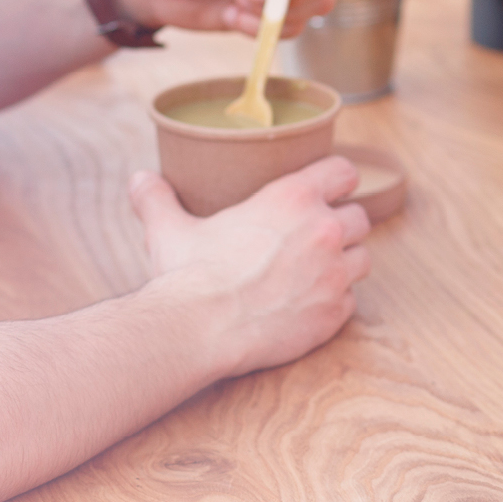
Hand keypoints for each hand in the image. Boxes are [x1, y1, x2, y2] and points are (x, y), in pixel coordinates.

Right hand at [132, 157, 371, 377]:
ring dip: (346, 263)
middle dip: (343, 226)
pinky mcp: (334, 312)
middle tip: (318, 238)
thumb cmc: (188, 275)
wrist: (200, 329)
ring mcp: (334, 273)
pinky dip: (336, 302)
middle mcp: (324, 230)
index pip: (343, 171)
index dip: (338, 180)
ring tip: (320, 271)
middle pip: (360, 217)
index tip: (330, 189)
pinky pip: (351, 301)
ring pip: (363, 258)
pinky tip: (311, 304)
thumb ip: (157, 200)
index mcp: (293, 198)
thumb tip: (139, 179)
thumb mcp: (170, 230)